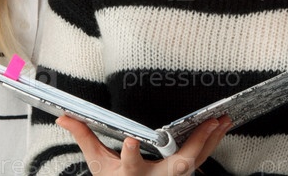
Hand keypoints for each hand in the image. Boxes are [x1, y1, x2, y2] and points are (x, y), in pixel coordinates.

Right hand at [56, 115, 230, 174]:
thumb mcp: (98, 164)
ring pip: (197, 160)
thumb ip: (84, 137)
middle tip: (209, 123)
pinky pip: (202, 158)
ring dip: (212, 139)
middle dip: (195, 145)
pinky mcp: (183, 175)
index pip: (129, 166)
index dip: (130, 155)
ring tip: (223, 119)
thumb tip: (64, 116)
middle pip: (178, 164)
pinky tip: (221, 127)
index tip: (131, 142)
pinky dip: (213, 142)